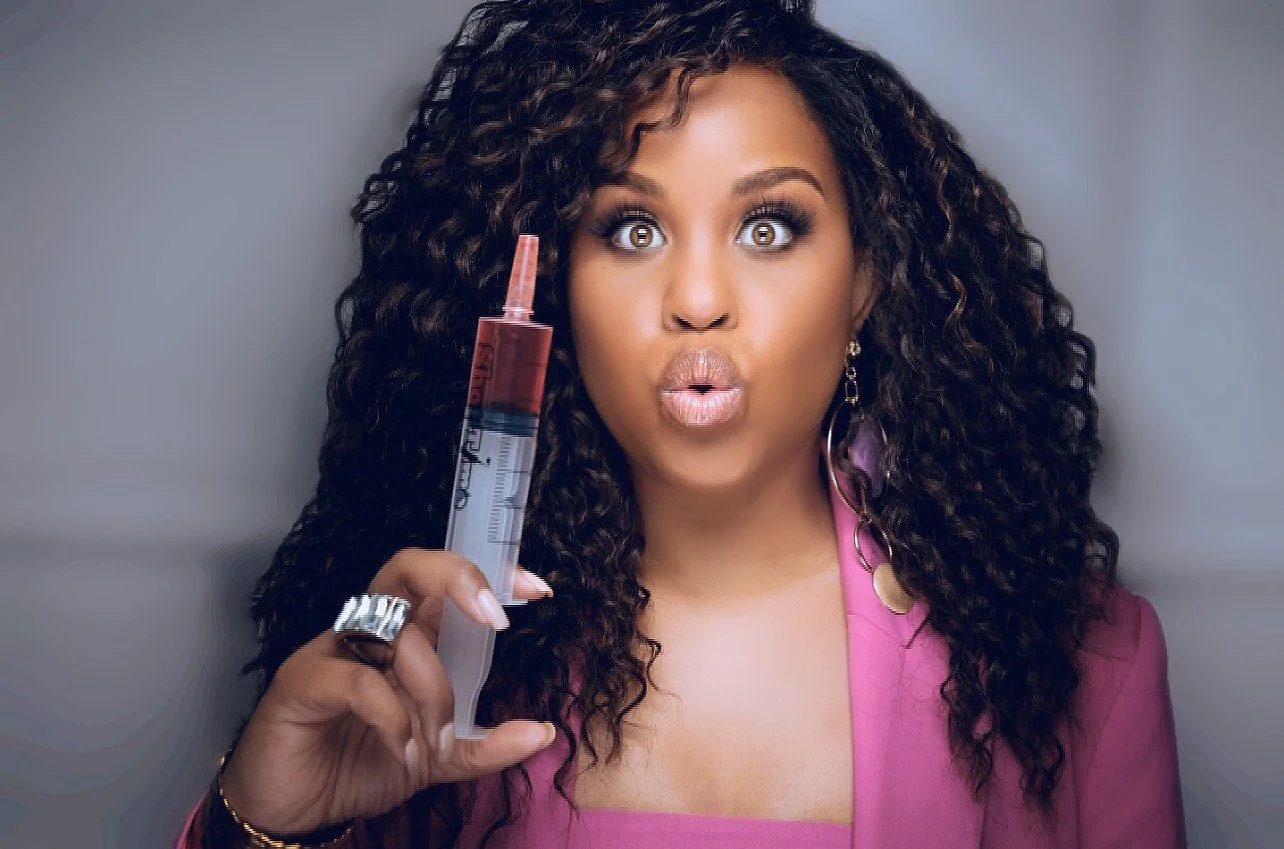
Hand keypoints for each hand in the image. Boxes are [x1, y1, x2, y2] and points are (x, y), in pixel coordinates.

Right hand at [217, 548, 555, 836]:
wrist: (294, 809)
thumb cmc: (360, 765)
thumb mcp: (438, 758)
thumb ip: (487, 744)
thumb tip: (541, 732)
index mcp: (405, 637)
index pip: (443, 581)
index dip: (487, 574)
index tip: (537, 591)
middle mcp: (369, 631)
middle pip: (408, 568)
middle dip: (458, 579)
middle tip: (496, 621)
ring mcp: (332, 651)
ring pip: (396, 636)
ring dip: (433, 691)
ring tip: (437, 744)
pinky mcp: (301, 682)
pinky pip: (357, 681)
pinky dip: (393, 717)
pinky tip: (404, 751)